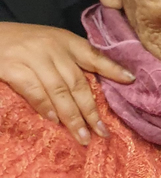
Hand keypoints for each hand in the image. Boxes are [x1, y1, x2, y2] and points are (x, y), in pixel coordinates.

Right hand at [0, 22, 133, 144]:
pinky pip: (34, 91)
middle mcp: (52, 47)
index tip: (130, 80)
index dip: (112, 68)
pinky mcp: (13, 68)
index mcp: (65, 40)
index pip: (93, 55)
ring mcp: (32, 57)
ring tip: (82, 137)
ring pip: (59, 91)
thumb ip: (70, 61)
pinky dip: (45, 107)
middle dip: (91, 110)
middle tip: (102, 132)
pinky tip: (53, 121)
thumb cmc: (22, 43)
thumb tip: (94, 90)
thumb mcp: (50, 44)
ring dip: (72, 117)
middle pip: (77, 82)